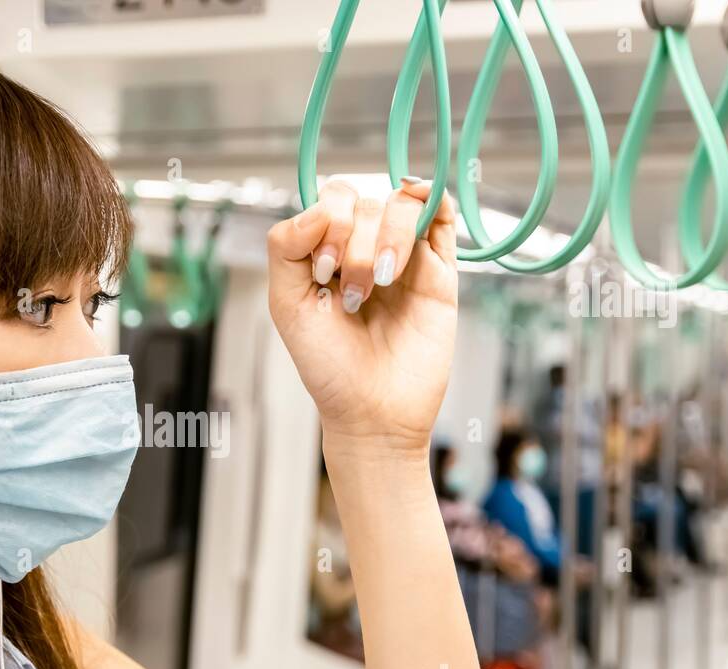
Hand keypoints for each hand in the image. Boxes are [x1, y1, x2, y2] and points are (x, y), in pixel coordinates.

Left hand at [266, 179, 457, 458]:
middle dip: (354, 242)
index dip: (327, 221)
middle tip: (352, 294)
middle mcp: (364, 247)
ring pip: (401, 203)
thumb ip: (285, 247)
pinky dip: (430, 205)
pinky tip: (415, 231)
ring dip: (386, 238)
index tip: (323, 272)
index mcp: (327, 252)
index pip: (331, 200)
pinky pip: (442, 215)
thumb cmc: (329, 366)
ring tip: (380, 285)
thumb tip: (322, 205)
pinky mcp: (440, 271)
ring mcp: (404, 256)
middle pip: (364, 201)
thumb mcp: (287, 304)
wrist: (374, 411)